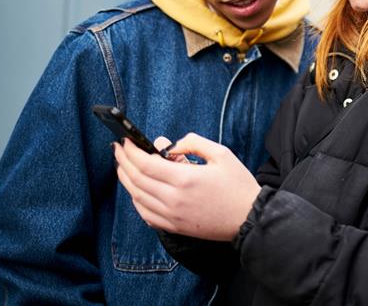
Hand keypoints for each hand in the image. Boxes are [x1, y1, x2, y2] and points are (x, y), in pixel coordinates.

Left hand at [114, 133, 261, 240]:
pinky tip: (136, 190)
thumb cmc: (238, 185)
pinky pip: (145, 214)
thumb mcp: (221, 154)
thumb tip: (168, 144)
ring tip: (123, 166)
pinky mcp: (174, 226)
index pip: (146, 163)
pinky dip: (136, 200)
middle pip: (136, 179)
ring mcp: (172, 216)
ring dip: (126, 180)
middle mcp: (174, 199)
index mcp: (185, 179)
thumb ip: (193, 143)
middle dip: (123, 161)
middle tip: (118, 149)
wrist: (249, 218)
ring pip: (137, 197)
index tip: (125, 140)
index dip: (131, 151)